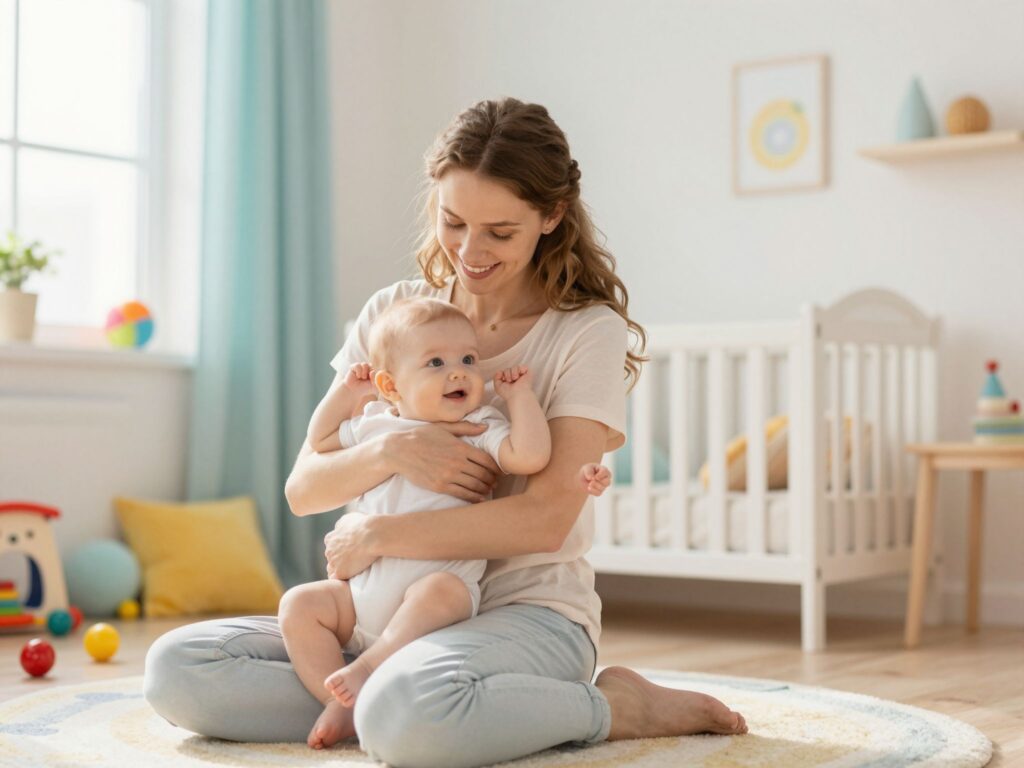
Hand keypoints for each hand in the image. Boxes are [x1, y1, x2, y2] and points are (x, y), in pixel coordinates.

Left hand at [324, 512, 377, 579]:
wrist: (372, 535)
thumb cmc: (364, 525)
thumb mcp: (349, 518)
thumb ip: (341, 525)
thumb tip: (339, 529)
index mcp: (330, 538)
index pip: (331, 548)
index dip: (340, 550)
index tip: (350, 551)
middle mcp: (329, 550)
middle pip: (331, 558)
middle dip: (339, 560)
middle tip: (354, 560)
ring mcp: (333, 562)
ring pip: (333, 569)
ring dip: (341, 569)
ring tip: (354, 569)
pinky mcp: (340, 572)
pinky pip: (337, 579)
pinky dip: (342, 578)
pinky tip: (351, 576)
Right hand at [344, 362, 376, 397]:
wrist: (353, 391)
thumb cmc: (364, 389)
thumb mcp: (374, 387)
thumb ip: (377, 381)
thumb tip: (372, 372)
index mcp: (373, 372)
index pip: (376, 369)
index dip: (374, 375)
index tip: (372, 382)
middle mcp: (367, 369)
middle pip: (371, 366)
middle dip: (369, 373)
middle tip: (365, 379)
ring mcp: (360, 367)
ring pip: (365, 364)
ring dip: (364, 372)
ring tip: (362, 377)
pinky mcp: (353, 367)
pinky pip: (358, 365)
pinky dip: (358, 371)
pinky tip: (357, 376)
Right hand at [386, 422, 500, 502]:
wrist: (399, 451)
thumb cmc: (420, 436)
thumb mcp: (443, 427)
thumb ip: (465, 428)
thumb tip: (485, 427)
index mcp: (460, 447)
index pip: (486, 459)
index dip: (496, 467)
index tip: (499, 470)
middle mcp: (457, 462)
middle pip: (483, 474)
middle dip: (493, 479)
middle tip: (497, 482)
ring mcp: (448, 475)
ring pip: (475, 485)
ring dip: (486, 489)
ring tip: (489, 489)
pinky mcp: (440, 486)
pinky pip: (463, 494)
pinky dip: (474, 498)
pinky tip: (480, 498)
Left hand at [493, 365, 531, 399]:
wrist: (517, 394)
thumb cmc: (508, 393)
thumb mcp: (497, 387)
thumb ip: (496, 378)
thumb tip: (500, 371)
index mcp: (508, 381)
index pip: (503, 372)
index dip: (502, 375)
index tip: (504, 381)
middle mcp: (515, 378)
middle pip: (508, 369)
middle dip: (507, 374)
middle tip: (510, 381)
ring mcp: (521, 375)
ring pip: (514, 367)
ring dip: (513, 373)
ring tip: (515, 379)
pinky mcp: (527, 373)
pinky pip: (522, 366)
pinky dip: (519, 371)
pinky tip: (519, 377)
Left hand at [579, 463, 611, 495]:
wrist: (583, 478)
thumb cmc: (587, 471)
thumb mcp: (586, 468)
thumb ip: (589, 472)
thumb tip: (592, 478)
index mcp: (604, 470)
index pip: (605, 472)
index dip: (600, 475)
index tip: (595, 477)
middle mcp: (606, 478)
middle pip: (607, 482)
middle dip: (598, 482)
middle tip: (591, 482)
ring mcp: (604, 486)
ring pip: (602, 488)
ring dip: (594, 486)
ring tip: (589, 484)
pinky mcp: (600, 491)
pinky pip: (598, 493)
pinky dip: (593, 491)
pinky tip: (589, 488)